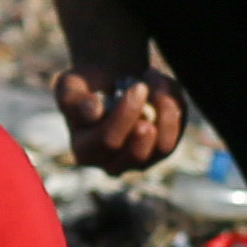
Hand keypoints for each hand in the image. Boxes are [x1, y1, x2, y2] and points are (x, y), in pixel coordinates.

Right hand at [51, 66, 187, 171]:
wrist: (109, 83)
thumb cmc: (87, 86)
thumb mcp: (70, 86)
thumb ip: (73, 99)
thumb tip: (94, 111)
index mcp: (85, 151)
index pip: (108, 141)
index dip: (126, 115)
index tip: (139, 86)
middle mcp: (112, 164)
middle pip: (137, 154)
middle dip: (151, 116)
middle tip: (152, 87)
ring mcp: (139, 161)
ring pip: (162, 148)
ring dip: (167, 112)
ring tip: (159, 82)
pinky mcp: (160, 151)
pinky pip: (176, 134)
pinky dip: (176, 108)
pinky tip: (164, 85)